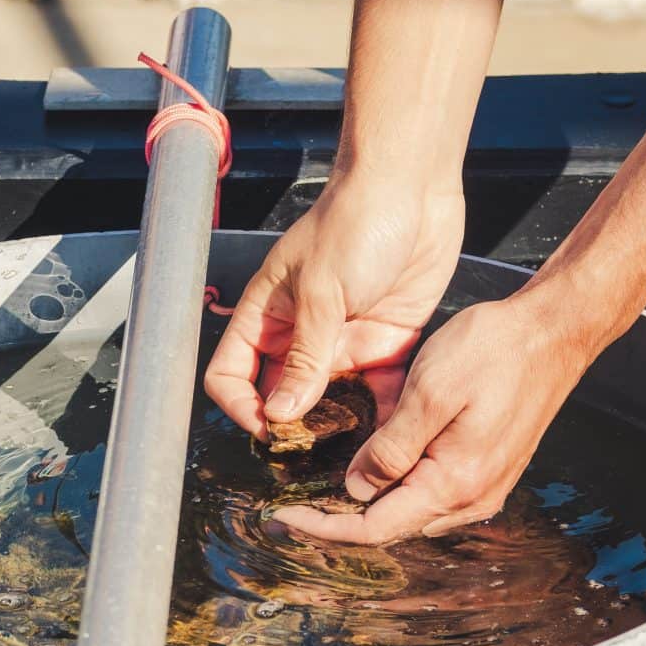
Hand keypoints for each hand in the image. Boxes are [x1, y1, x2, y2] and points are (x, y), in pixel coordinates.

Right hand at [204, 177, 465, 438]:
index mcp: (267, 316)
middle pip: (282, 398)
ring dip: (338, 430)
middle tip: (313, 457)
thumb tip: (280, 414)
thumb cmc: (354, 222)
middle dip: (294, 429)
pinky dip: (382, 416)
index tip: (268, 429)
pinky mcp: (385, 345)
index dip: (241, 406)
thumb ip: (305, 357)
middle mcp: (302, 336)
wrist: (414, 188)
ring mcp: (343, 343)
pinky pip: (377, 393)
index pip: (232, 374)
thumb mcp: (321, 291)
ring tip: (353, 456)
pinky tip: (391, 434)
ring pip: (330, 404)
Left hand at [269, 292, 586, 545]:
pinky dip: (397, 490)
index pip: (374, 528)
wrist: (556, 331)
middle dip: (341, 521)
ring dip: (369, 507)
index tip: (284, 519)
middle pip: (392, 527)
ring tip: (323, 491)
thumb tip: (357, 490)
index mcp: (454, 483)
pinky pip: (432, 494)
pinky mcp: (489, 472)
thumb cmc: (494, 351)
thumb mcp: (429, 392)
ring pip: (412, 513)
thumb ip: (390, 449)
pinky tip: (374, 470)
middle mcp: (472, 498)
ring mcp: (484, 488)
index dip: (324, 528)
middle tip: (293, 508)